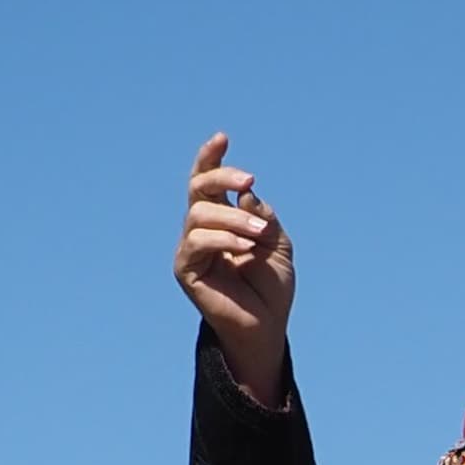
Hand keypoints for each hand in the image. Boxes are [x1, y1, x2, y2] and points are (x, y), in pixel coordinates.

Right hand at [174, 133, 296, 401]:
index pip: (208, 181)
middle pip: (198, 187)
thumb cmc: (271, 287)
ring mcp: (192, 248)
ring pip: (201, 213)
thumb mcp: (277, 243)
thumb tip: (245, 194)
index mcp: (222, 218)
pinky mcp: (186, 269)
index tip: (223, 137)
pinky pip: (198, 242)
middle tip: (249, 179)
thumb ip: (263, 216)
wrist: (266, 326)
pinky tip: (245, 247)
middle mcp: (202, 228)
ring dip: (234, 219)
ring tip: (260, 234)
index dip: (211, 158)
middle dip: (221, 175)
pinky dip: (223, 239)